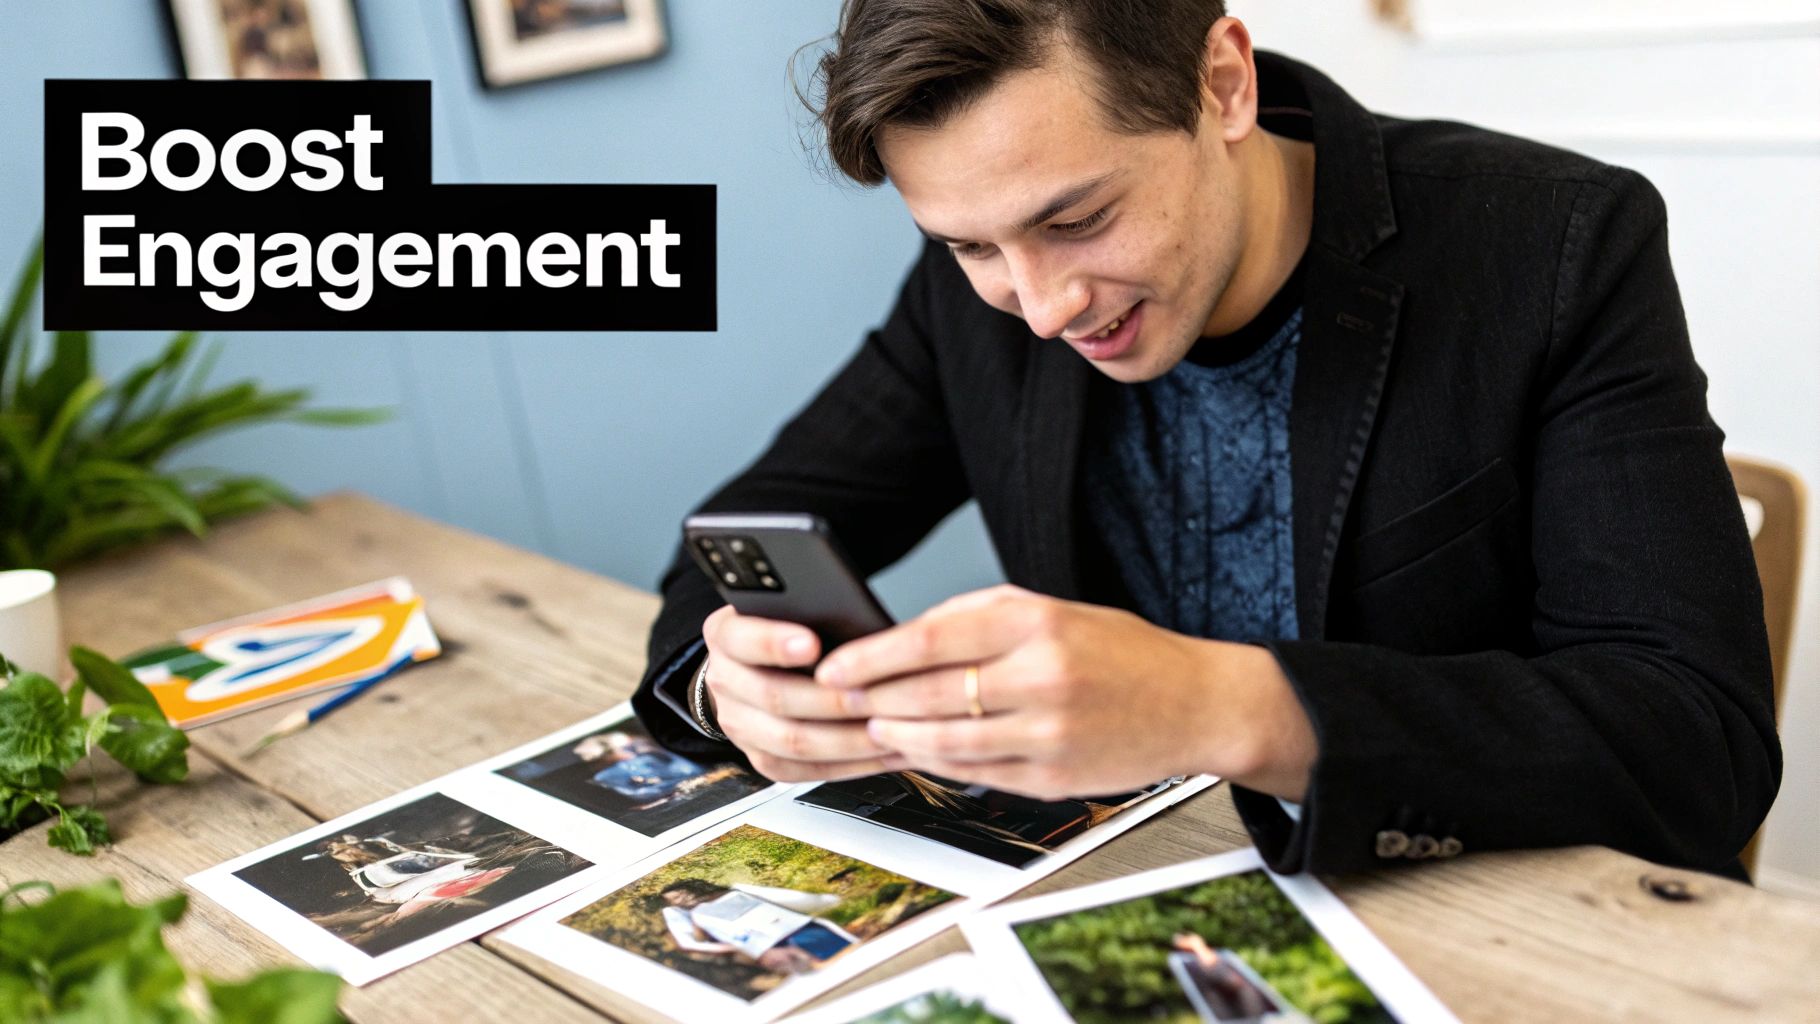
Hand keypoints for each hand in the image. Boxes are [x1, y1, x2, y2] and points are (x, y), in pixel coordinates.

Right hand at [698, 605, 896, 782]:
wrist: (755, 664)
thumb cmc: (787, 626)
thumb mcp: (790, 606)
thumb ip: (810, 613)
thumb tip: (857, 624)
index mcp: (725, 635)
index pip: (742, 639)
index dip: (775, 643)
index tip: (812, 644)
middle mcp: (724, 681)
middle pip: (774, 697)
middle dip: (831, 699)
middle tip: (874, 695)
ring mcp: (738, 724)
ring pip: (791, 741)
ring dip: (847, 738)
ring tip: (888, 728)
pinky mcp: (761, 757)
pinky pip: (804, 770)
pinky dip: (848, 764)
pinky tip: (881, 752)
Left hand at [814, 585, 1316, 800]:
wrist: (1195, 703)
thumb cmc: (1119, 650)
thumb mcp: (1052, 608)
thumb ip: (978, 616)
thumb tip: (905, 635)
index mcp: (1036, 623)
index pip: (931, 639)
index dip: (872, 657)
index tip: (834, 666)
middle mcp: (1042, 677)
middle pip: (931, 694)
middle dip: (873, 700)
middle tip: (836, 702)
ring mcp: (1049, 732)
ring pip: (947, 742)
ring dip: (899, 737)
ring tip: (871, 728)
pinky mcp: (1055, 777)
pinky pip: (978, 774)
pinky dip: (939, 764)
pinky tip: (918, 752)